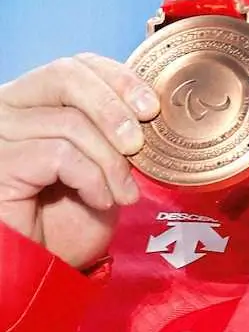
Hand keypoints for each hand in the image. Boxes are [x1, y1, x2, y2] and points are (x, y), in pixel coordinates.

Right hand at [0, 53, 158, 268]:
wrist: (45, 267)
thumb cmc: (72, 214)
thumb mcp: (102, 156)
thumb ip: (114, 123)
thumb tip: (147, 103)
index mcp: (34, 97)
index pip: (77, 64)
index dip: (118, 78)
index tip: (150, 106)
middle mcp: (9, 107)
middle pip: (68, 76)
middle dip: (114, 108)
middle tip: (139, 144)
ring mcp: (0, 134)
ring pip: (71, 121)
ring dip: (110, 161)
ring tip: (124, 193)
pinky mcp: (0, 164)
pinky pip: (59, 154)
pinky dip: (91, 178)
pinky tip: (99, 200)